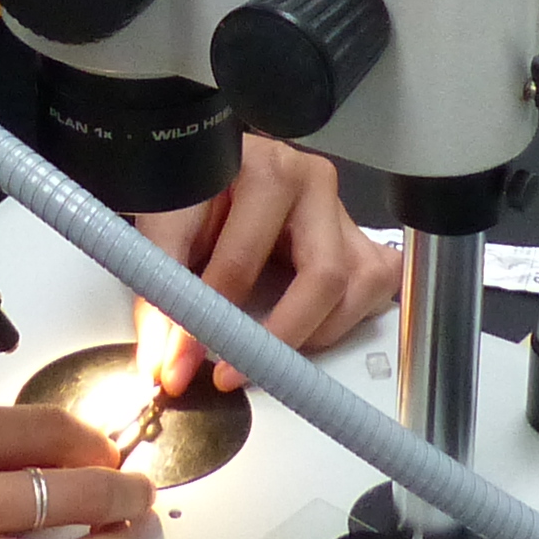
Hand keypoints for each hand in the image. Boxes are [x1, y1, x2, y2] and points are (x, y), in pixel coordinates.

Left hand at [134, 132, 407, 394]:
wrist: (217, 170)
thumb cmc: (198, 191)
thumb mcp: (166, 224)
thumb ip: (161, 287)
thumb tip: (162, 357)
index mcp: (265, 168)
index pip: (243, 258)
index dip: (209, 318)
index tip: (181, 360)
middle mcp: (314, 184)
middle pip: (323, 275)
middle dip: (280, 335)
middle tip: (235, 371)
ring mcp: (343, 212)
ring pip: (360, 286)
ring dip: (318, 331)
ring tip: (271, 350)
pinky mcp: (359, 239)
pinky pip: (378, 285)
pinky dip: (352, 316)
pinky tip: (315, 325)